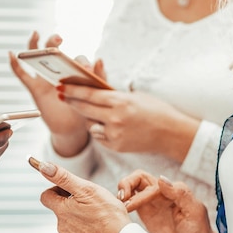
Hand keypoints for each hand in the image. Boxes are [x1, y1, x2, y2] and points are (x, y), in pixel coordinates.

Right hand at [9, 31, 88, 156]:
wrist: (73, 128)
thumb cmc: (86, 110)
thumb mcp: (96, 94)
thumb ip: (99, 78)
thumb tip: (98, 59)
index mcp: (75, 70)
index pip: (78, 59)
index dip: (82, 63)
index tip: (86, 70)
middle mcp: (59, 70)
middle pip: (54, 50)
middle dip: (54, 42)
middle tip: (58, 40)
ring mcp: (45, 78)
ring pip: (37, 57)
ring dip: (35, 44)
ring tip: (36, 33)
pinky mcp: (35, 89)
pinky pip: (22, 75)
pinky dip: (15, 65)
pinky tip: (11, 54)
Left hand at [34, 159, 130, 232]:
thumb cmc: (107, 213)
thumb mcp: (86, 189)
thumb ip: (63, 177)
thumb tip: (44, 167)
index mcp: (61, 211)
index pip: (45, 196)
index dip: (57, 189)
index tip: (71, 189)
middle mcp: (62, 226)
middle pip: (59, 208)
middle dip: (70, 201)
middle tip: (89, 199)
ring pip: (70, 220)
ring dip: (79, 213)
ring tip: (97, 212)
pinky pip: (79, 232)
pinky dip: (86, 226)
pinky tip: (99, 224)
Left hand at [58, 85, 199, 161]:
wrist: (171, 133)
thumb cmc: (155, 110)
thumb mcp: (134, 96)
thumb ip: (113, 94)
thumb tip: (93, 88)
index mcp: (121, 101)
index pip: (90, 94)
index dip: (73, 90)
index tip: (61, 86)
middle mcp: (115, 118)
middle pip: (85, 109)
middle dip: (71, 102)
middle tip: (62, 96)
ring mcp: (115, 134)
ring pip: (91, 125)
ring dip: (90, 118)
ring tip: (98, 113)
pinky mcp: (116, 146)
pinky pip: (100, 136)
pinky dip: (101, 131)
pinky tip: (110, 126)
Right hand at [117, 171, 225, 232]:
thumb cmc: (198, 231)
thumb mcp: (194, 212)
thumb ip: (180, 193)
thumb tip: (160, 178)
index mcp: (172, 190)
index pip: (150, 183)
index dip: (138, 194)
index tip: (130, 205)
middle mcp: (161, 193)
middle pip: (138, 178)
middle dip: (126, 184)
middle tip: (121, 199)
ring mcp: (152, 203)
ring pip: (132, 188)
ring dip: (123, 192)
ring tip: (119, 206)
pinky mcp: (145, 214)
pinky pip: (131, 202)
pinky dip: (123, 204)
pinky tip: (120, 213)